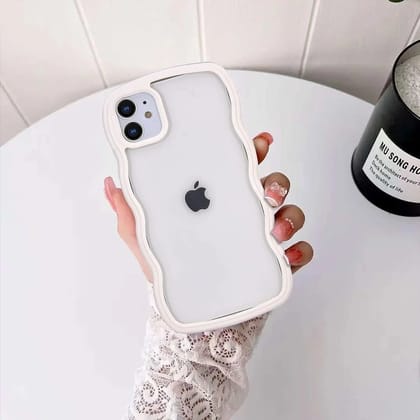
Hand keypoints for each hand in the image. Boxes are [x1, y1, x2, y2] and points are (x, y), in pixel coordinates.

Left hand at [104, 132, 312, 281]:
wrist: (187, 313)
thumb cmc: (171, 271)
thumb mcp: (145, 239)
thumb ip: (130, 211)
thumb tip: (112, 184)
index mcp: (217, 201)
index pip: (238, 167)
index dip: (251, 150)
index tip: (256, 142)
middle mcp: (243, 213)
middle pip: (271, 184)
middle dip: (275, 181)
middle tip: (265, 190)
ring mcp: (262, 237)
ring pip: (289, 213)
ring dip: (289, 215)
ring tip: (273, 228)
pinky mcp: (274, 262)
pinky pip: (297, 251)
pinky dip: (299, 250)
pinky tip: (286, 254)